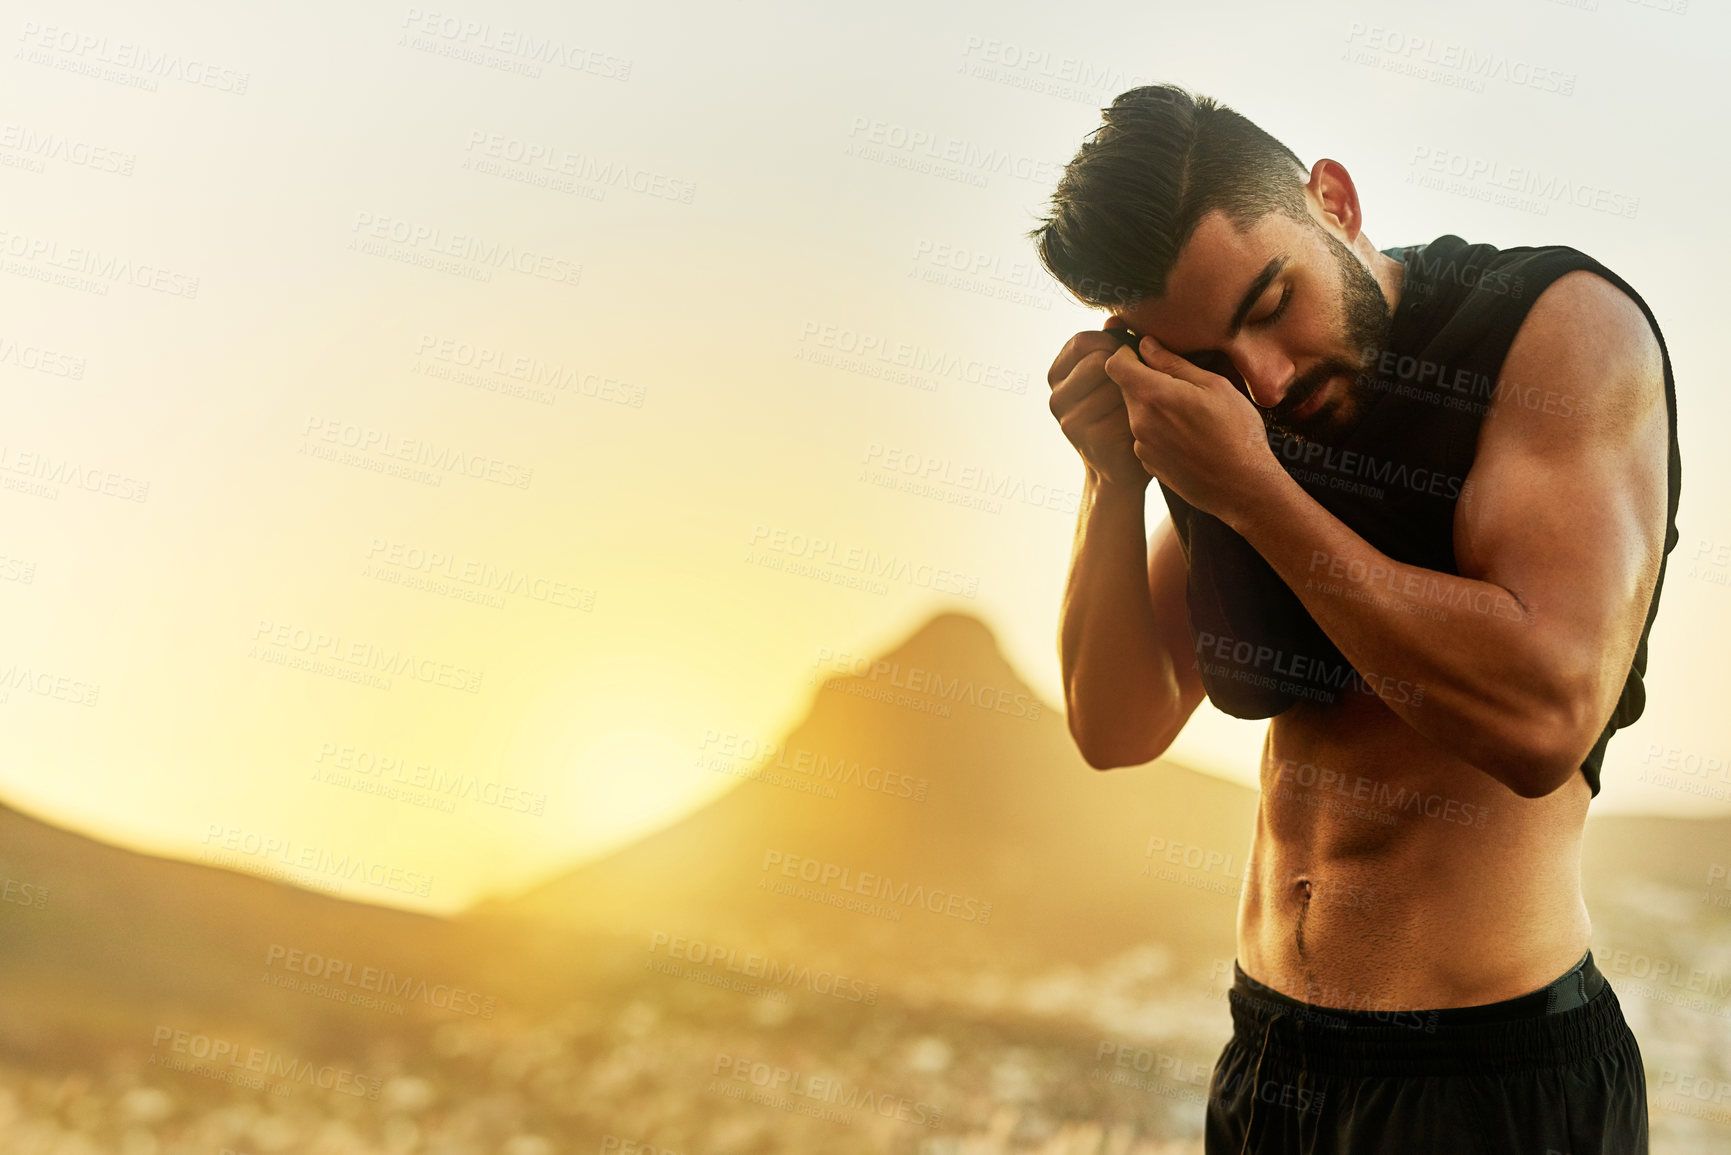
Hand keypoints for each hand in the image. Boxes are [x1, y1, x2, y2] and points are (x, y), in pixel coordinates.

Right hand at [1046, 321, 1149, 490]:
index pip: (1081, 342)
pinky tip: (1142, 421)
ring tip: (1141, 402)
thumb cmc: (1122, 414)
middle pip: (1096, 360)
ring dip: (1134, 388)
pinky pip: (1123, 407)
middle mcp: (1056, 398)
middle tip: (1141, 380)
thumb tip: (1114, 319)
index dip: (1111, 342)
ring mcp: (1069, 420)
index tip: (1131, 354)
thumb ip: (1112, 347)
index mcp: (1057, 377)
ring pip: (1112, 382)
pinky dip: (1139, 410)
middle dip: (1124, 365)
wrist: (1122, 469)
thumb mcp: (1113, 377)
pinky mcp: (1090, 438)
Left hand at [1102, 330, 1279, 523]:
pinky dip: (1158, 430)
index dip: (1126, 353)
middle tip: (1178, 384)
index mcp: (1154, 396)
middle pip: (1126, 388)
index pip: (1115, 364)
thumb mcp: (1215, 386)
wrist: (1243, 488)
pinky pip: (1144, 436)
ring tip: (1188, 413)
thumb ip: (1174, 364)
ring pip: (1136, 412)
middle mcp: (1139, 421)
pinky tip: (1186, 437)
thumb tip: (1146, 345)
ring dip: (1153, 406)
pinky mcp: (1148, 463)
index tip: (1145, 353)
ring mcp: (1141, 445)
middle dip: (1144, 379)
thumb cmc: (1237, 433)